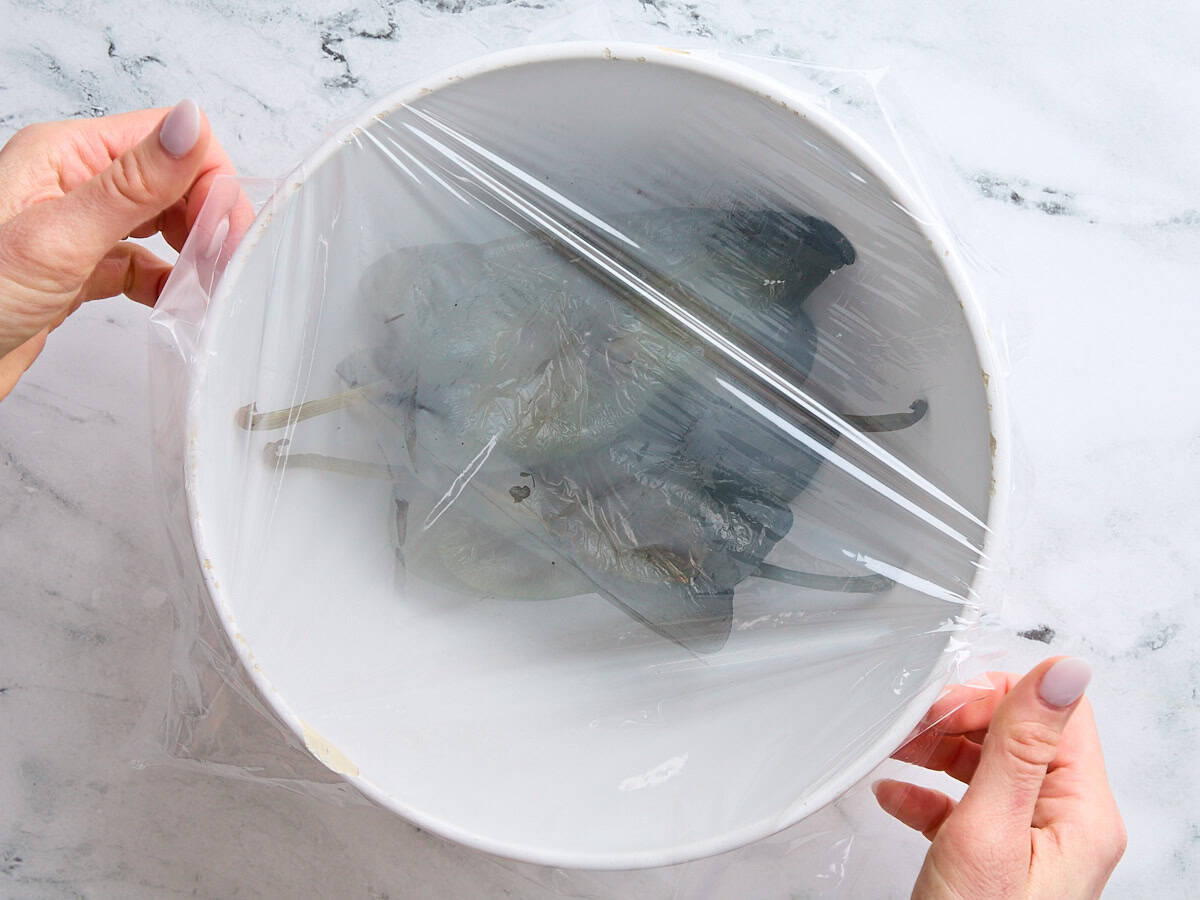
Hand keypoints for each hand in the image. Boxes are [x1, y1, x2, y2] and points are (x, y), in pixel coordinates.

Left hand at [0, 101, 240, 399]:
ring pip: (161, 220)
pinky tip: (175, 299)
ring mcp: (76, 226)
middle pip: (171, 179)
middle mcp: (73, 182)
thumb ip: (131, 184)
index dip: (208, 179)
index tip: (226, 231)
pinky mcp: (79, 268)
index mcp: (66, 154)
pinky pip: (142, 263)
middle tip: (226, 263)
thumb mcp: (58, 238)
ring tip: (209, 282)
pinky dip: (167, 281)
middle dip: (208, 216)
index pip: (167, 140)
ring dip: (192, 248)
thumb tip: (189, 122)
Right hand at [875, 657, 1124, 898]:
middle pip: (1019, 735)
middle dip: (960, 721)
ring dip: (939, 752)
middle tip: (914, 727)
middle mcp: (1064, 826)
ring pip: (989, 766)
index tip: (946, 706)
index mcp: (1081, 814)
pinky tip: (897, 795)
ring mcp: (1030, 846)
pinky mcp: (996, 863)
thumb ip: (1021, 750)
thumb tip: (1063, 671)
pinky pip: (966, 806)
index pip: (1057, 715)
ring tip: (897, 751)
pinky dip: (928, 793)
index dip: (999, 696)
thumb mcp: (990, 833)